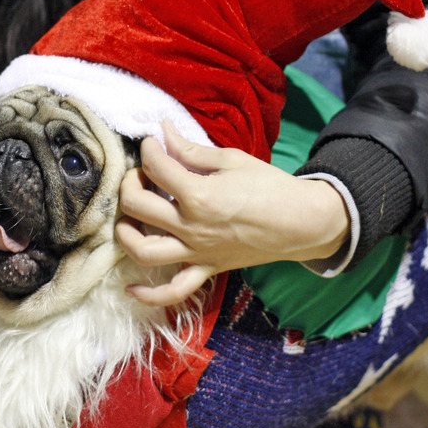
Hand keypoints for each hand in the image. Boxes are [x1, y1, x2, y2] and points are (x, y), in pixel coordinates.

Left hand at [116, 121, 349, 305]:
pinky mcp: (207, 269)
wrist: (302, 222)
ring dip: (125, 234)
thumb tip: (164, 132)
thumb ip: (192, 150)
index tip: (153, 142)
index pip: (157, 167)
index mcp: (199, 195)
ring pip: (144, 251)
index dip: (150, 149)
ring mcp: (198, 252)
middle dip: (130, 183)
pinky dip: (149, 295)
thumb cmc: (271, 187)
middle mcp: (192, 227)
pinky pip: (173, 291)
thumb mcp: (231, 160)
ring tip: (128, 217)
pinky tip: (130, 288)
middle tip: (139, 174)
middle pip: (138, 206)